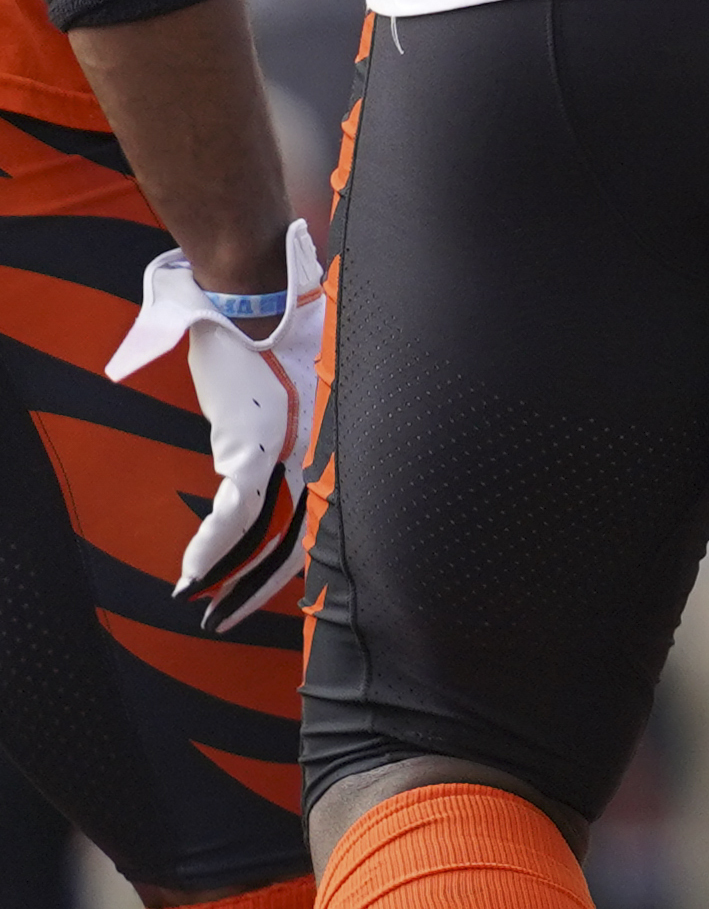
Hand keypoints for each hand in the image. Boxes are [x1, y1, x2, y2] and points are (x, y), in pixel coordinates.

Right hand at [105, 219, 321, 629]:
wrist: (259, 287)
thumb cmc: (274, 317)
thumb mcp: (289, 371)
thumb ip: (278, 402)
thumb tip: (258, 402)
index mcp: (314, 436)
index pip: (310, 511)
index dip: (295, 553)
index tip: (282, 587)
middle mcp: (305, 447)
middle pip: (293, 532)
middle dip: (265, 583)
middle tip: (238, 621)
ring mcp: (282, 446)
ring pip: (265, 529)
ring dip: (235, 576)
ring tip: (213, 614)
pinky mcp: (253, 440)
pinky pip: (237, 506)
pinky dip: (214, 544)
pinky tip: (195, 574)